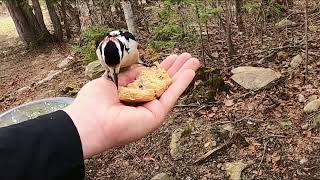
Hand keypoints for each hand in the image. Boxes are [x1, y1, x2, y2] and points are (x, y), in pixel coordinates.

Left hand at [63, 53, 199, 158]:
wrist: (89, 121)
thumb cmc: (93, 103)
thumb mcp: (112, 81)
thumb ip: (130, 75)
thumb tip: (143, 68)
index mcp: (132, 96)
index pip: (151, 80)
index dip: (163, 68)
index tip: (172, 57)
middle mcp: (143, 104)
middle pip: (164, 83)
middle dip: (177, 69)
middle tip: (188, 56)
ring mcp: (150, 110)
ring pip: (171, 89)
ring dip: (184, 74)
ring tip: (195, 60)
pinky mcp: (156, 116)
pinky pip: (171, 96)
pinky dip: (182, 83)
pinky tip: (191, 72)